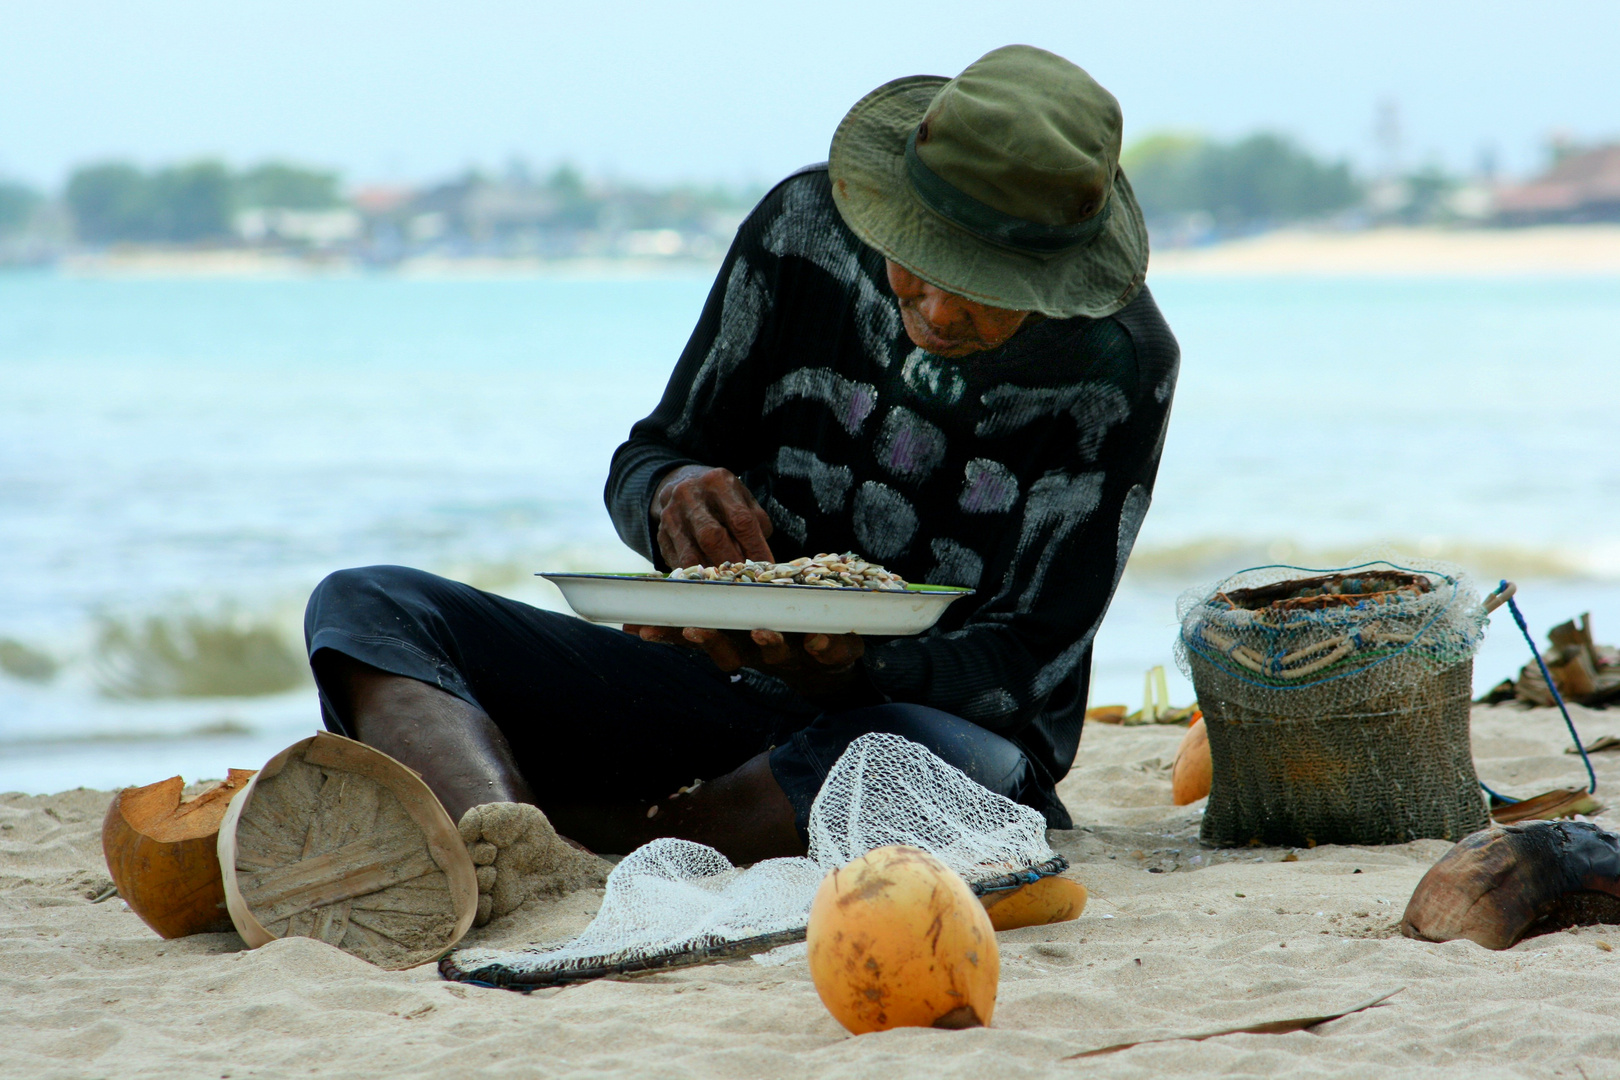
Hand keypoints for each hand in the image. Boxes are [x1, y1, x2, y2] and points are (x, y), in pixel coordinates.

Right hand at [626, 625, 863, 698]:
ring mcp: (800, 655)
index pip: (704, 639)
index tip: (648, 630)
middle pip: (736, 651)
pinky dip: (827, 646)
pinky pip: (833, 652)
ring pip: (781, 652)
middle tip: (697, 629)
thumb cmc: (776, 638)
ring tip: (761, 630)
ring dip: (768, 642)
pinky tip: (822, 638)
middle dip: (715, 642)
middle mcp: (764, 654)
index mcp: (741, 645)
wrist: (833, 667)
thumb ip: (696, 621)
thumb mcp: (739, 629)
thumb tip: (634, 622)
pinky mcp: (837, 655)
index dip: (676, 635)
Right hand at [651, 465, 774, 568]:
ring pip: (692, 553)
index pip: (740, 520)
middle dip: (732, 561)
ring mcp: (671, 514)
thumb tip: (762, 556)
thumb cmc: (720, 496)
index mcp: (717, 482)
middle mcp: (690, 495)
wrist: (681, 482)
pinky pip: (678, 560)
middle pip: (712, 536)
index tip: (766, 565)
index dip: (755, 546)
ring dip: (713, 571)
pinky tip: (710, 579)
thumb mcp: (741, 497)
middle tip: (747, 577)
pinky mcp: (661, 533)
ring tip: (729, 581)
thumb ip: (756, 522)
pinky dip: (697, 574)